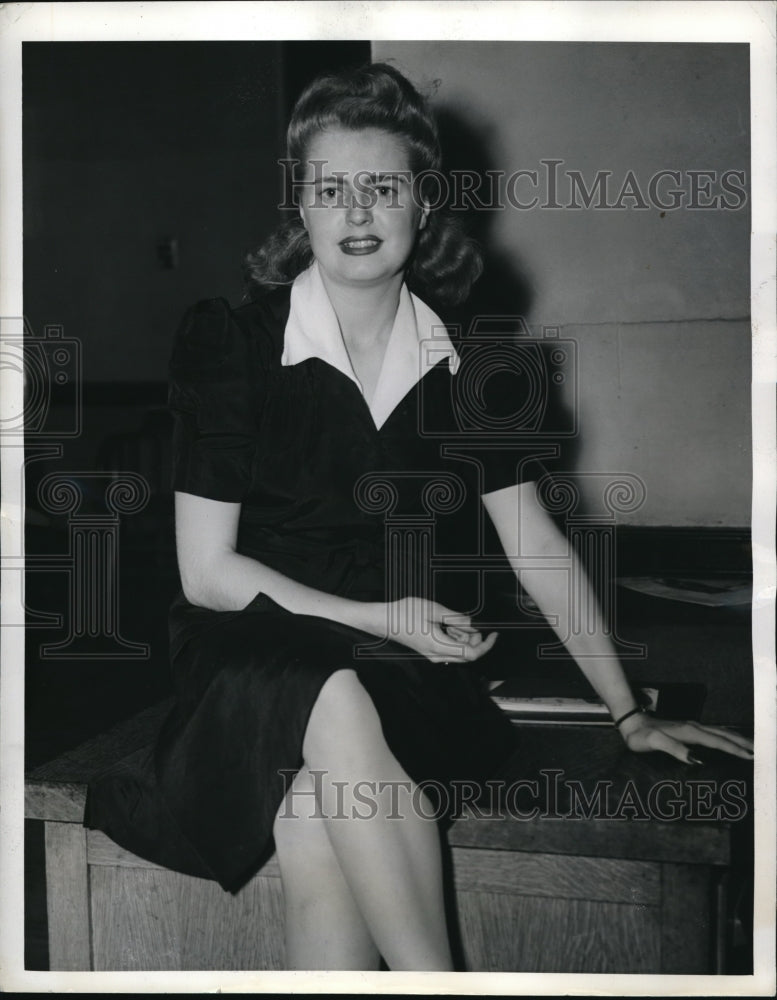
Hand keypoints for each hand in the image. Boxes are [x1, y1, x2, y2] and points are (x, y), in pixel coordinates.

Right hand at [383, 597, 497, 663]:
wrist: (384, 620)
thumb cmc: (403, 614)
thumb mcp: (434, 610)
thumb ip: (457, 618)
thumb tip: (473, 624)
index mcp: (439, 646)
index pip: (472, 654)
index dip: (486, 645)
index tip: (493, 634)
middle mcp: (437, 655)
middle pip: (467, 653)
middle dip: (474, 638)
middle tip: (468, 622)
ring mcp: (433, 654)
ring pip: (459, 651)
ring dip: (463, 636)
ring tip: (452, 620)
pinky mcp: (430, 651)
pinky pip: (449, 648)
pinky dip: (454, 637)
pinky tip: (447, 625)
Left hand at [618, 711, 753, 762]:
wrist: (632, 723)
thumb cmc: (641, 736)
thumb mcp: (654, 742)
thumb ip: (674, 749)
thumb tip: (697, 760)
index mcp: (689, 731)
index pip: (717, 742)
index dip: (734, 750)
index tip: (751, 757)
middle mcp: (693, 727)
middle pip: (723, 735)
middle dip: (742, 743)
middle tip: (760, 753)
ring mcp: (692, 727)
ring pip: (720, 732)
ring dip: (736, 739)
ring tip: (752, 747)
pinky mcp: (689, 729)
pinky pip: (713, 733)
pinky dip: (726, 737)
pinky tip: (729, 742)